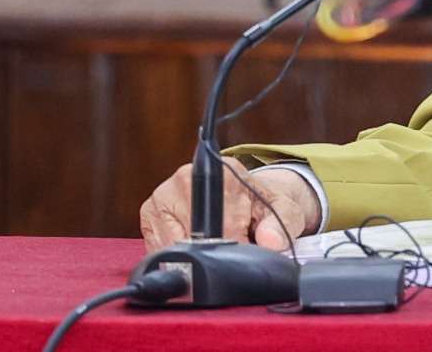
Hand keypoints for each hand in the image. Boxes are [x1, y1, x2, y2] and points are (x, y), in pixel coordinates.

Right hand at [139, 158, 318, 251]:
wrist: (242, 196)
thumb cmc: (260, 204)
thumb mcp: (283, 209)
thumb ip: (282, 224)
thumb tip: (271, 242)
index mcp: (221, 172)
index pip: (223, 224)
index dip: (235, 246)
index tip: (244, 249)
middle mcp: (186, 178)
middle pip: (195, 237)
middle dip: (214, 253)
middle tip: (230, 246)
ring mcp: (163, 195)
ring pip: (173, 247)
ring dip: (194, 257)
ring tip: (214, 244)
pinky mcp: (149, 214)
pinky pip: (157, 249)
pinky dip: (176, 258)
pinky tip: (194, 248)